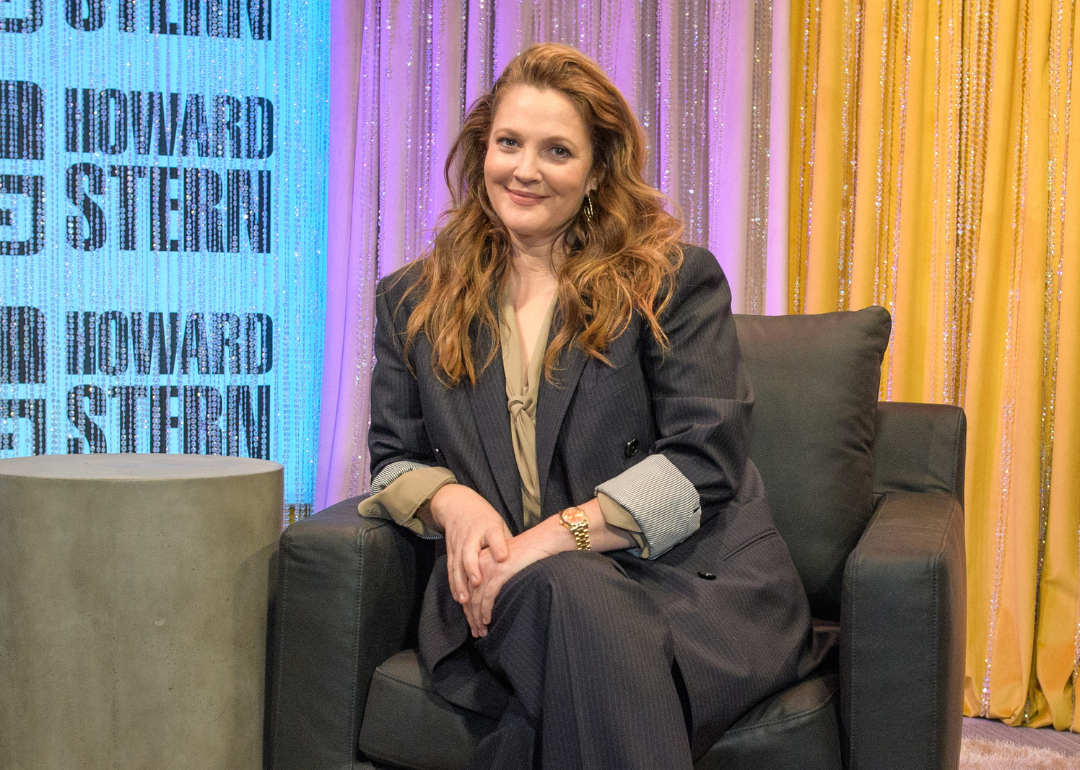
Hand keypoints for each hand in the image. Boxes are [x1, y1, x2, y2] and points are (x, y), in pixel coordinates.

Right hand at [429, 484, 512, 604]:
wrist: (458, 506)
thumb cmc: (486, 520)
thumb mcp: (500, 525)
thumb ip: (508, 544)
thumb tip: (526, 565)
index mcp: (489, 528)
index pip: (494, 536)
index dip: (498, 547)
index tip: (503, 557)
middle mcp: (472, 536)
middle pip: (470, 552)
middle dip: (472, 567)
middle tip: (478, 583)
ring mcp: (459, 543)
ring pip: (458, 564)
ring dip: (461, 583)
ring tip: (466, 600)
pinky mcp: (451, 551)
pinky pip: (451, 569)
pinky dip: (454, 584)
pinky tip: (459, 598)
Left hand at [465, 520, 566, 637]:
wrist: (542, 542)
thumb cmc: (528, 555)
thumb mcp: (507, 565)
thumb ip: (496, 578)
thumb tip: (490, 600)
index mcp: (480, 561)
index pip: (469, 589)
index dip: (469, 609)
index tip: (473, 623)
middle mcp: (480, 564)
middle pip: (469, 595)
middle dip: (472, 617)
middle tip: (476, 632)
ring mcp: (488, 568)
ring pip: (476, 598)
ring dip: (477, 618)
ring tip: (481, 632)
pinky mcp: (499, 573)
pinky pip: (487, 596)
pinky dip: (485, 611)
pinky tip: (487, 620)